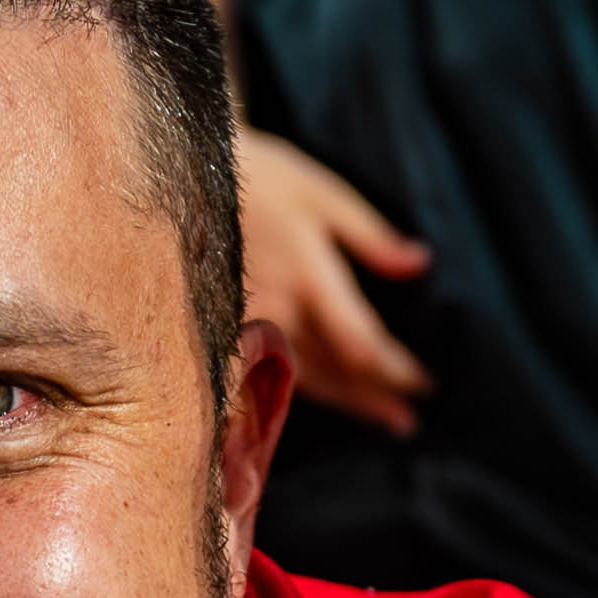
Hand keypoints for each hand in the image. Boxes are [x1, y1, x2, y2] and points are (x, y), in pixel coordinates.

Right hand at [238, 127, 434, 434]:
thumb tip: (419, 264)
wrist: (174, 178)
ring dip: (343, 402)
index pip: (361, 345)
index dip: (395, 371)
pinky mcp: (220, 332)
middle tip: (406, 421)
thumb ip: (369, 234)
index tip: (423, 384)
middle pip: (335, 374)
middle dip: (373, 398)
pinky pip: (265, 376)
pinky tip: (313, 400)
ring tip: (379, 417)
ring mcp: (245, 328)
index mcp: (308, 277)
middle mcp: (278, 313)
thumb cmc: (255, 175)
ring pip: (302, 381)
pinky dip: (298, 394)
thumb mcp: (318, 192)